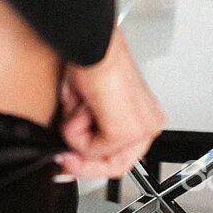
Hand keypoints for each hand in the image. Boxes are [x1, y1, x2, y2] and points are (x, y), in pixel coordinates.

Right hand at [54, 27, 164, 179]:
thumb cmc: (92, 61)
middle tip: (64, 158)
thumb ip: (87, 134)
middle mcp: (149, 125)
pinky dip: (75, 130)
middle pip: (115, 166)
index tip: (69, 162)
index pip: (122, 157)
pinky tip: (82, 105)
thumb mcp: (88, 106)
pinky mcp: (125, 132)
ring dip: (77, 136)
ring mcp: (140, 130)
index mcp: (145, 117)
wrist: (93, 46)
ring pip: (100, 158)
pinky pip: (91, 150)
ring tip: (79, 107)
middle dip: (82, 163)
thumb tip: (71, 156)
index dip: (91, 165)